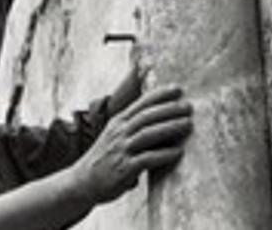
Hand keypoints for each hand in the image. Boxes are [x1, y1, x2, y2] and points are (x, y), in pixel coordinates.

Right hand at [71, 86, 192, 204]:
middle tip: (188, 106)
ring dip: (169, 127)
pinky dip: (164, 154)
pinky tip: (178, 152)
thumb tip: (160, 118)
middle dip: (169, 109)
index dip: (159, 95)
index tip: (178, 89)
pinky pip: (147, 158)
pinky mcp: (124, 168)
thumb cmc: (105, 158)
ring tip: (188, 124)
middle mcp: (119, 133)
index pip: (140, 104)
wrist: (83, 181)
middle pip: (146, 116)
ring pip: (147, 134)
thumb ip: (132, 125)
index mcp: (118, 122)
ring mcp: (121, 150)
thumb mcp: (114, 135)